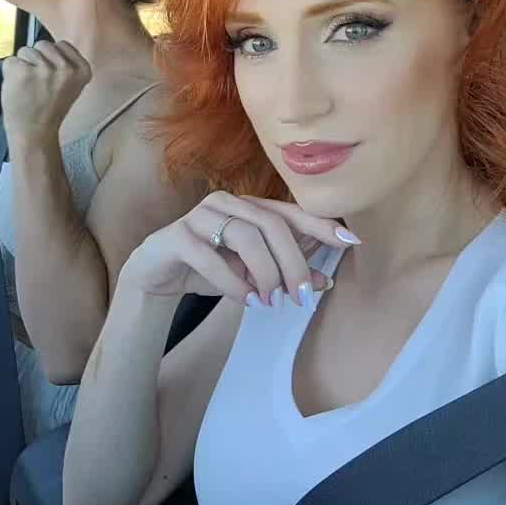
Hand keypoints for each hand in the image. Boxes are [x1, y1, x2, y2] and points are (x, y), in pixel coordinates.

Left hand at [1, 40, 91, 147]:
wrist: (35, 134)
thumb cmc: (49, 110)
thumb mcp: (71, 85)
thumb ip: (66, 64)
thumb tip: (50, 46)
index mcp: (82, 70)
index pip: (62, 45)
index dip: (52, 60)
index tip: (52, 79)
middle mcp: (65, 68)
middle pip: (43, 44)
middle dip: (37, 60)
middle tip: (38, 85)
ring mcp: (43, 69)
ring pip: (25, 50)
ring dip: (23, 67)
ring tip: (28, 88)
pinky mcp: (22, 72)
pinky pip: (10, 60)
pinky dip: (9, 73)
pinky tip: (18, 89)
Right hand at [118, 189, 358, 307]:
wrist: (154, 278)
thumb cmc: (208, 269)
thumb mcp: (252, 275)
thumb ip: (284, 273)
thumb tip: (325, 281)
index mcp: (247, 207)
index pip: (290, 213)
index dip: (321, 225)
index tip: (351, 242)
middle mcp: (226, 203)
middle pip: (271, 225)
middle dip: (292, 262)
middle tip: (301, 296)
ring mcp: (198, 216)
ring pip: (244, 235)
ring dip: (264, 272)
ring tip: (270, 301)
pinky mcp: (176, 236)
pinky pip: (209, 255)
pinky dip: (231, 281)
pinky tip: (245, 300)